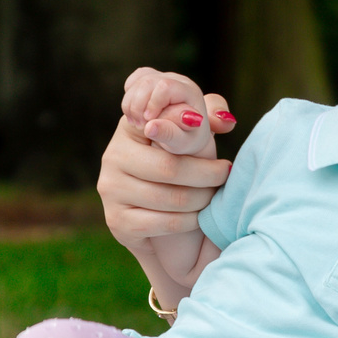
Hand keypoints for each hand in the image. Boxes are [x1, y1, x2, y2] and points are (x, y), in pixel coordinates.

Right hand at [99, 71, 234, 249]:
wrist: (160, 223)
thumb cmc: (182, 166)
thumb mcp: (192, 136)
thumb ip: (206, 115)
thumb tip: (223, 120)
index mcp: (130, 128)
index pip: (157, 123)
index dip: (181, 130)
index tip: (204, 134)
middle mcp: (114, 156)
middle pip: (170, 167)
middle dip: (207, 174)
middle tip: (225, 174)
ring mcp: (112, 190)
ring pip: (172, 198)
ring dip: (203, 199)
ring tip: (214, 195)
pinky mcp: (117, 221)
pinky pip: (167, 222)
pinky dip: (191, 221)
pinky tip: (199, 217)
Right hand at [121, 66, 229, 156]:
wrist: (185, 136)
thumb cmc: (187, 141)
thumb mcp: (181, 143)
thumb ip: (169, 134)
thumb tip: (150, 127)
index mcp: (190, 92)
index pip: (166, 86)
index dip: (153, 104)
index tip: (148, 122)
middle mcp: (177, 80)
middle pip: (147, 82)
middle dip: (138, 106)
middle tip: (140, 127)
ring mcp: (163, 77)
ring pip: (137, 82)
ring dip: (131, 105)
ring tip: (138, 125)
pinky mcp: (149, 80)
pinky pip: (132, 83)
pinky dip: (128, 99)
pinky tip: (135, 115)